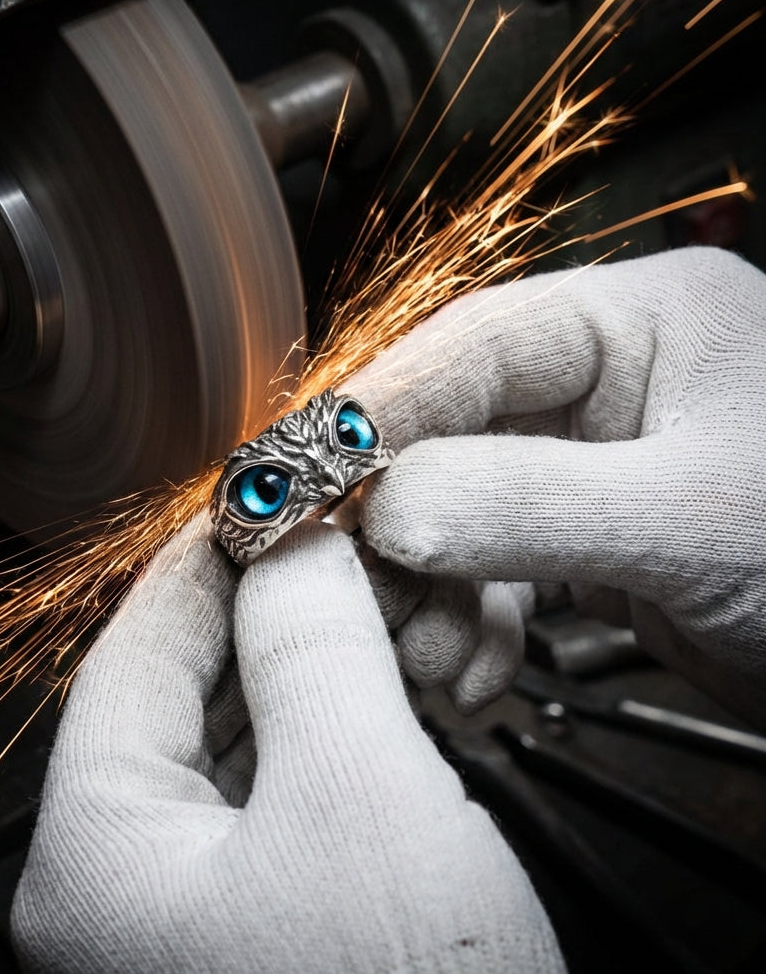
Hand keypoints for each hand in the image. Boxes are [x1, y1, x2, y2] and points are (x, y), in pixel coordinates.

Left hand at [12, 520, 562, 972]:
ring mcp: (199, 909)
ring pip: (249, 735)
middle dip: (275, 606)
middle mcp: (129, 881)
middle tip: (344, 541)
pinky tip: (392, 693)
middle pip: (193, 687)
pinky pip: (292, 789)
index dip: (209, 555)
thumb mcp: (353, 798)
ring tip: (381, 606)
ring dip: (317, 663)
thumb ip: (310, 644)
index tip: (269, 492)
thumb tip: (294, 537)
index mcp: (97, 851)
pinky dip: (340, 729)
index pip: (137, 646)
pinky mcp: (275, 923)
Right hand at [344, 247, 765, 724]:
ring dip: (425, 586)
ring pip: (453, 507)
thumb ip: (532, 504)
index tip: (300, 465)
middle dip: (394, 517)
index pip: (473, 343)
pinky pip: (485, 565)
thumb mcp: (688, 518)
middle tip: (340, 576)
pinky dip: (467, 620)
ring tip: (428, 650)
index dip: (378, 404)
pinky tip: (474, 668)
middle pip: (446, 431)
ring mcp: (583, 463)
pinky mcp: (577, 535)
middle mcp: (602, 382)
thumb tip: (390, 508)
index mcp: (639, 321)